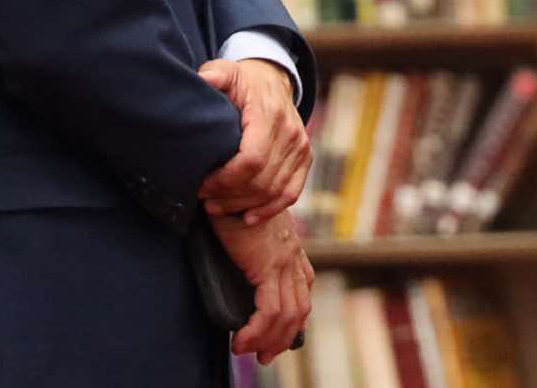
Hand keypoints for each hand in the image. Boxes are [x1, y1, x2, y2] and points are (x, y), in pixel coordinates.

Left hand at [198, 58, 311, 223]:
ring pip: (273, 190)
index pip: (251, 159)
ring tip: (216, 206)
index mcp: (268, 114)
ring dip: (243, 204)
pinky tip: (248, 217)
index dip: (225, 179)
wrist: (275, 80)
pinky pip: (291, 193)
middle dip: (229, 195)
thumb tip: (204, 79)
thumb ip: (215, 74)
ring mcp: (301, 146)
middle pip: (261, 180)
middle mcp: (290, 132)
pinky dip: (270, 209)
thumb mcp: (227, 71)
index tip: (201, 183)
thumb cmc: (244, 81)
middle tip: (203, 198)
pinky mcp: (305, 157)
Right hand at [211, 208, 313, 363]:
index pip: (303, 286)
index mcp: (290, 246)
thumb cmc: (232, 201)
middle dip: (284, 336)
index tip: (281, 334)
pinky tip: (241, 341)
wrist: (232, 181)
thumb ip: (251, 244)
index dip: (296, 314)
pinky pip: (270, 309)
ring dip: (270, 339)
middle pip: (300, 307)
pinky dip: (257, 331)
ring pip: (288, 313)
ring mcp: (283, 260)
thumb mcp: (247, 225)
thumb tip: (238, 260)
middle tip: (266, 355)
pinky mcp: (268, 264)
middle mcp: (292, 254)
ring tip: (251, 352)